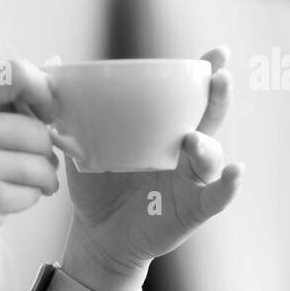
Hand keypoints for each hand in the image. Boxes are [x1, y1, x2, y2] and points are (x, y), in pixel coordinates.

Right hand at [0, 59, 59, 270]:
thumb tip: (51, 104)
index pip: (17, 74)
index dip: (44, 91)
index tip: (46, 115)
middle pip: (38, 132)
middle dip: (43, 152)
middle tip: (32, 164)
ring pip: (42, 165)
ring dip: (40, 179)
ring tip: (19, 184)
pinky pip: (33, 193)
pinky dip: (26, 200)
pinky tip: (2, 202)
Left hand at [51, 46, 244, 275]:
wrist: (95, 236)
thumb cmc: (96, 187)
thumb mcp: (82, 146)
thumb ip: (71, 112)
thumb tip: (53, 66)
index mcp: (163, 131)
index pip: (189, 97)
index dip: (206, 75)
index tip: (217, 54)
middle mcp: (183, 151)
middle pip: (210, 118)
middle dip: (218, 96)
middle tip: (220, 77)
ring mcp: (190, 180)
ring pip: (211, 156)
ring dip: (207, 145)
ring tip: (192, 139)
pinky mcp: (192, 209)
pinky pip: (217, 197)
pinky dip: (229, 186)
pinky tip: (236, 173)